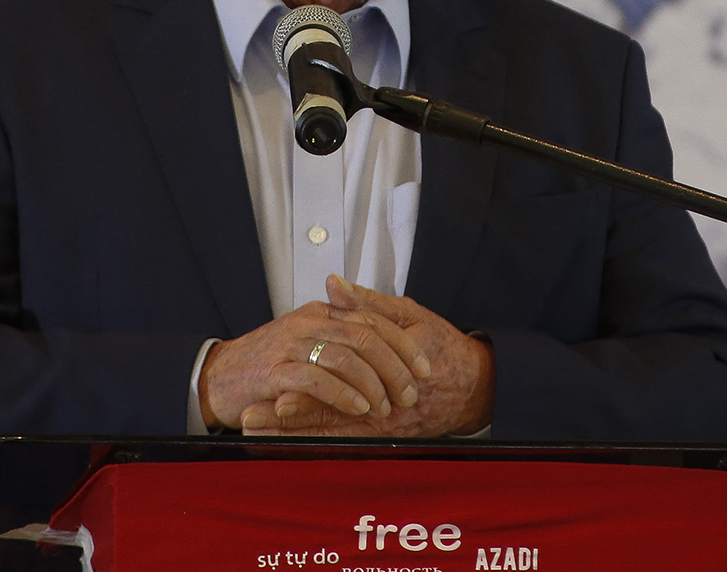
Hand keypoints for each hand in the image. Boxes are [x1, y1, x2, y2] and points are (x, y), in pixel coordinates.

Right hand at [198, 286, 432, 429]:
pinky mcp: (276, 371)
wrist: (217, 376)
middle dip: (394, 367)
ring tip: (385, 406)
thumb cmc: (267, 363)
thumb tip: (380, 333)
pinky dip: (343, 394)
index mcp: (322, 312)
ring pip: (345, 355)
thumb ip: (341, 333)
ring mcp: (291, 344)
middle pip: (365, 335)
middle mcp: (309, 322)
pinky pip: (317, 379)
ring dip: (372, 384)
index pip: (373, 319)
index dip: (404, 345)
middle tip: (409, 393)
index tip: (425, 368)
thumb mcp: (309, 339)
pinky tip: (358, 408)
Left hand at [239, 275, 494, 436]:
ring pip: (332, 432)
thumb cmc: (443, 346)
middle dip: (289, 418)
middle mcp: (383, 401)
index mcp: (389, 366)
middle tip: (252, 417)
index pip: (341, 379)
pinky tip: (285, 441)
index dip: (308, 387)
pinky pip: (343, 442)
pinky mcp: (382, 433)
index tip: (275, 389)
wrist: (474, 387)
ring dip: (293, 434)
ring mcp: (383, 421)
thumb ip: (368, 304)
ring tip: (257, 431)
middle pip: (330, 412)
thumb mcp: (411, 315)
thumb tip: (333, 284)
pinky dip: (313, 442)